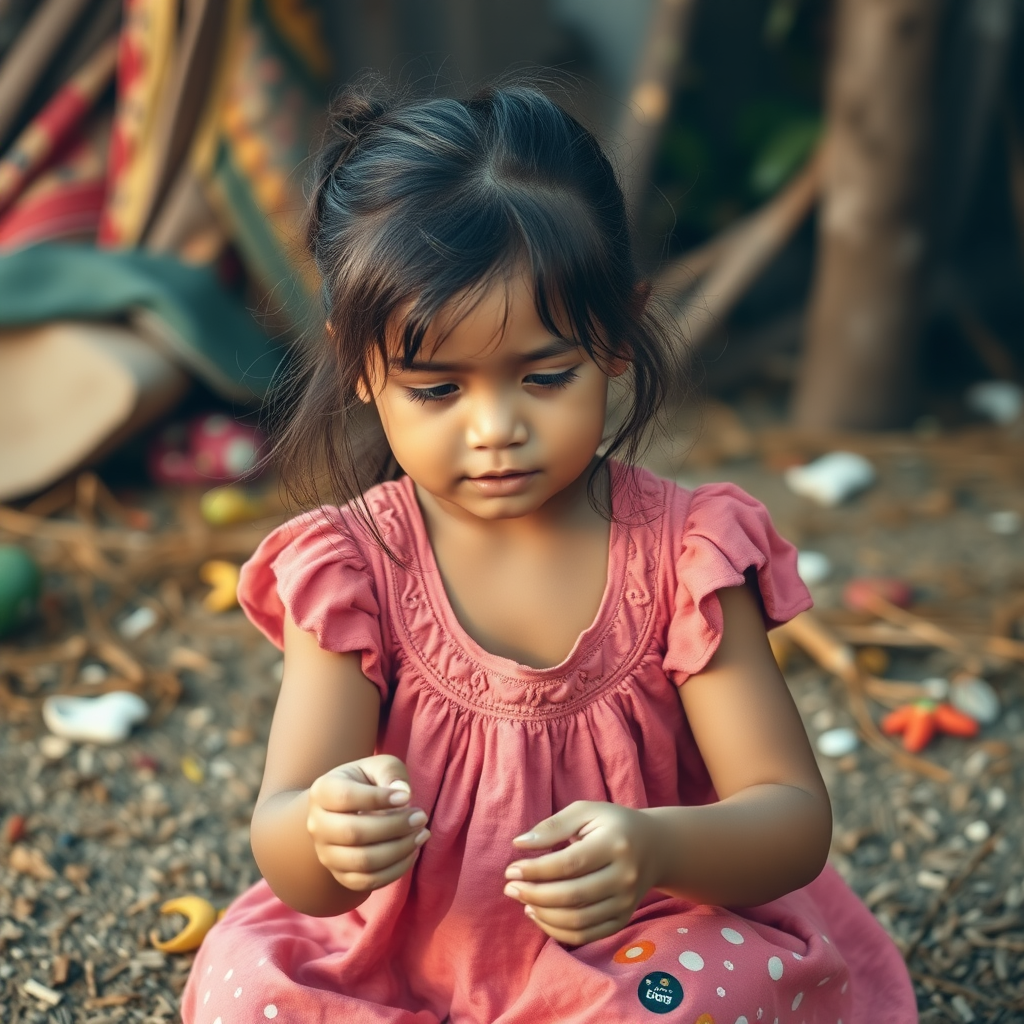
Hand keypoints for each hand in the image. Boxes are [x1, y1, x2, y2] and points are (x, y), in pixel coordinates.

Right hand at [306, 754, 429, 892]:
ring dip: (398, 850)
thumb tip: (403, 793)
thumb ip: (389, 772)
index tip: (407, 797)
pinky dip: (395, 870)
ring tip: (421, 834)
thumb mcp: (377, 766)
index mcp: (322, 791)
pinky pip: (368, 882)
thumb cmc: (367, 783)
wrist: (346, 811)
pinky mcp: (340, 875)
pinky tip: (412, 852)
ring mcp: (326, 854)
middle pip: (353, 833)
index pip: (346, 797)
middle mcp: (317, 824)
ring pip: (362, 862)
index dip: (379, 798)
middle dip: (394, 827)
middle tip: (421, 817)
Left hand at [503, 801, 659, 945]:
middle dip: (534, 894)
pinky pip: (586, 935)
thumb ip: (553, 826)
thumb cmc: (611, 824)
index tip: (511, 870)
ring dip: (542, 914)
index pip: (569, 864)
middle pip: (572, 896)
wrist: (655, 847)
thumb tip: (520, 844)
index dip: (536, 870)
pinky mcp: (622, 919)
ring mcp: (626, 902)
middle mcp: (625, 876)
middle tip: (510, 888)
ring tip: (523, 901)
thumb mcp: (585, 812)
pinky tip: (539, 914)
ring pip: (577, 920)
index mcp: (615, 844)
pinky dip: (557, 931)